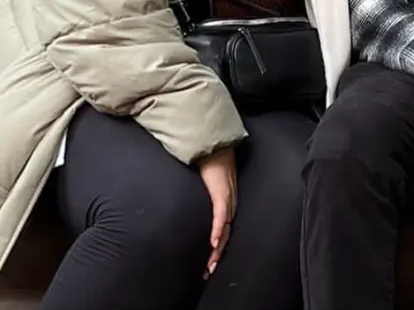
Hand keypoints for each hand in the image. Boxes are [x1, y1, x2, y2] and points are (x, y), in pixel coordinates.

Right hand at [197, 147, 237, 276]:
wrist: (214, 143)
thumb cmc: (209, 159)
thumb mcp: (204, 181)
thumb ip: (199, 192)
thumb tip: (183, 199)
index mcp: (226, 201)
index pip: (224, 229)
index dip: (218, 248)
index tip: (208, 263)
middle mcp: (230, 202)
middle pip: (226, 234)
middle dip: (217, 255)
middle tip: (207, 272)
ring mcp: (227, 198)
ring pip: (225, 229)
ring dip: (217, 249)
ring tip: (209, 265)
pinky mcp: (222, 193)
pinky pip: (221, 216)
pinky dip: (217, 230)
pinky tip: (213, 242)